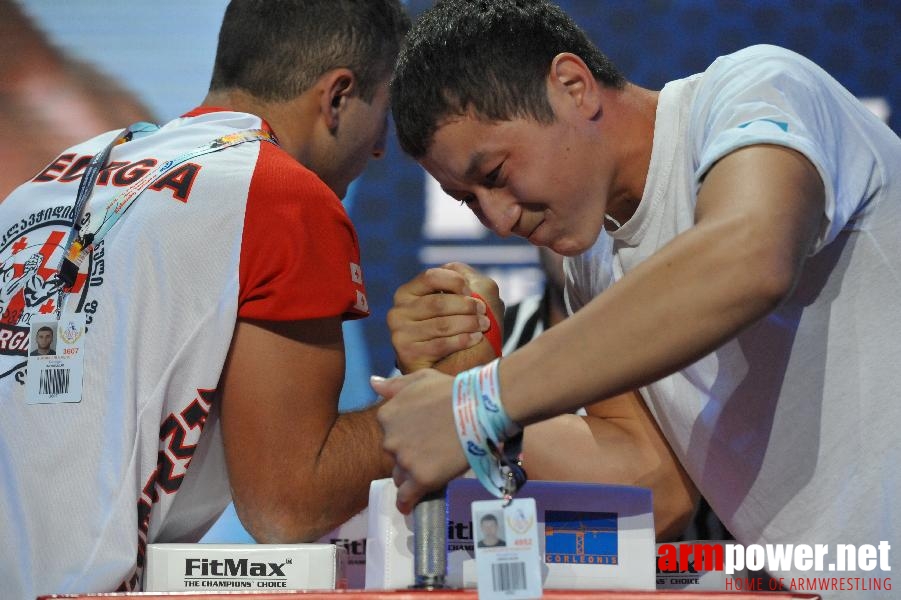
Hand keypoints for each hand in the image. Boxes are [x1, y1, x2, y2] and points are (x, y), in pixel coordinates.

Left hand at [372, 369, 468, 512]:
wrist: (478, 408)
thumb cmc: (452, 390)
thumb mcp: (420, 379)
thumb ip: (394, 385)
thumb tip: (372, 383)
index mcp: (387, 415)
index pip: (389, 433)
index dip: (406, 436)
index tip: (421, 436)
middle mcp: (390, 439)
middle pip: (394, 455)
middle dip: (408, 454)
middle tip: (431, 451)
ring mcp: (405, 460)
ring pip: (400, 475)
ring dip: (410, 475)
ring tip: (430, 472)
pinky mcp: (421, 478)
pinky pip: (407, 496)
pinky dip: (407, 502)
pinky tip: (409, 507)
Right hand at [389, 262, 502, 373]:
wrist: (443, 367)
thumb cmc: (452, 329)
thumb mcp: (456, 300)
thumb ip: (460, 280)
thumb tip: (459, 271)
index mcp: (407, 293)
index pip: (430, 276)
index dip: (455, 281)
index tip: (470, 291)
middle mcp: (398, 312)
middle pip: (438, 303)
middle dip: (466, 306)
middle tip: (484, 313)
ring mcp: (400, 334)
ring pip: (441, 324)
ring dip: (468, 323)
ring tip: (483, 325)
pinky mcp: (407, 355)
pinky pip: (440, 344)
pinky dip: (462, 340)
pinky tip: (475, 338)